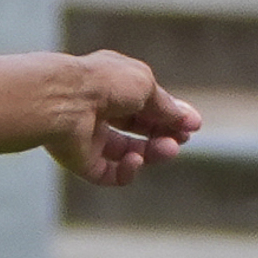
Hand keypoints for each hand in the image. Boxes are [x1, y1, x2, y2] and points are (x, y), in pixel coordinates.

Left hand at [45, 51, 200, 187]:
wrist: (65, 101)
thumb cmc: (104, 83)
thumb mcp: (145, 86)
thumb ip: (166, 106)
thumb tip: (190, 120)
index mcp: (112, 84)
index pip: (145, 104)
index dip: (169, 116)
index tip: (192, 126)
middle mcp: (99, 111)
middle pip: (138, 129)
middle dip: (163, 135)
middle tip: (179, 141)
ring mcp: (89, 138)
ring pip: (127, 153)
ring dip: (152, 154)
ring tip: (168, 150)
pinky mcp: (81, 163)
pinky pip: (109, 175)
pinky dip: (127, 171)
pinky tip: (135, 160)